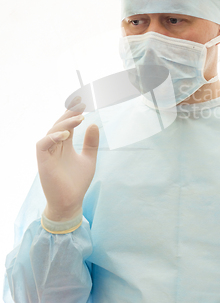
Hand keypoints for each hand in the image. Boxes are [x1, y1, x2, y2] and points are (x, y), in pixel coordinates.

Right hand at [36, 96, 98, 221]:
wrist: (70, 202)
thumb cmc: (77, 182)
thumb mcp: (89, 160)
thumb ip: (91, 143)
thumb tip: (93, 124)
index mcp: (65, 144)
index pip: (67, 124)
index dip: (73, 112)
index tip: (82, 100)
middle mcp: (55, 146)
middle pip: (59, 124)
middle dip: (69, 113)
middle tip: (81, 103)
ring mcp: (48, 153)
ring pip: (52, 131)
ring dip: (64, 123)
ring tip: (79, 118)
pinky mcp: (42, 161)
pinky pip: (43, 144)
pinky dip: (53, 137)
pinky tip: (66, 135)